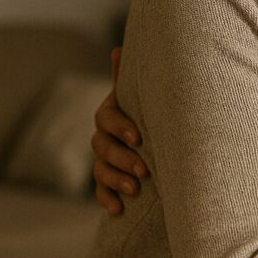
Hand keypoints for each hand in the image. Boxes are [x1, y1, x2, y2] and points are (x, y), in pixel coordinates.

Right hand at [90, 47, 148, 214]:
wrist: (157, 136)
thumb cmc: (151, 110)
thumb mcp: (144, 96)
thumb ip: (129, 78)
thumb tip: (118, 47)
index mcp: (112, 114)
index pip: (107, 119)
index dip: (121, 128)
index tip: (139, 137)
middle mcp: (104, 137)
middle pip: (102, 148)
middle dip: (123, 158)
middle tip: (145, 170)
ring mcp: (104, 160)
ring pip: (101, 170)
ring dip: (116, 180)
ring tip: (137, 189)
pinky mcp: (108, 182)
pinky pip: (100, 192)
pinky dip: (107, 200)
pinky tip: (119, 210)